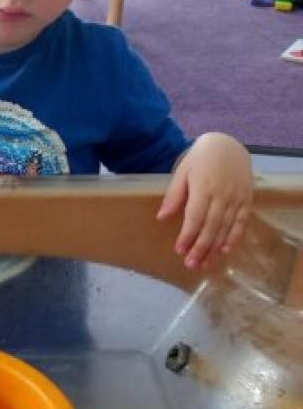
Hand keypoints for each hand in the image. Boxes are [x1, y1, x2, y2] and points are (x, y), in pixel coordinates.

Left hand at [157, 133, 252, 269]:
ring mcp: (237, 197)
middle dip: (201, 247)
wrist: (228, 144)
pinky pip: (242, 221)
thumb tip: (161, 217)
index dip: (188, 235)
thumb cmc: (200, 158)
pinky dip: (234, 237)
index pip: (195, 216)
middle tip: (191, 264)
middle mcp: (222, 194)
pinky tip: (225, 251)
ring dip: (215, 248)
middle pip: (211, 226)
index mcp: (203, 187)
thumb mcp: (182, 172)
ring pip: (226, 227)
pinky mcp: (247, 199)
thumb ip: (174, 195)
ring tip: (204, 264)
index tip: (179, 250)